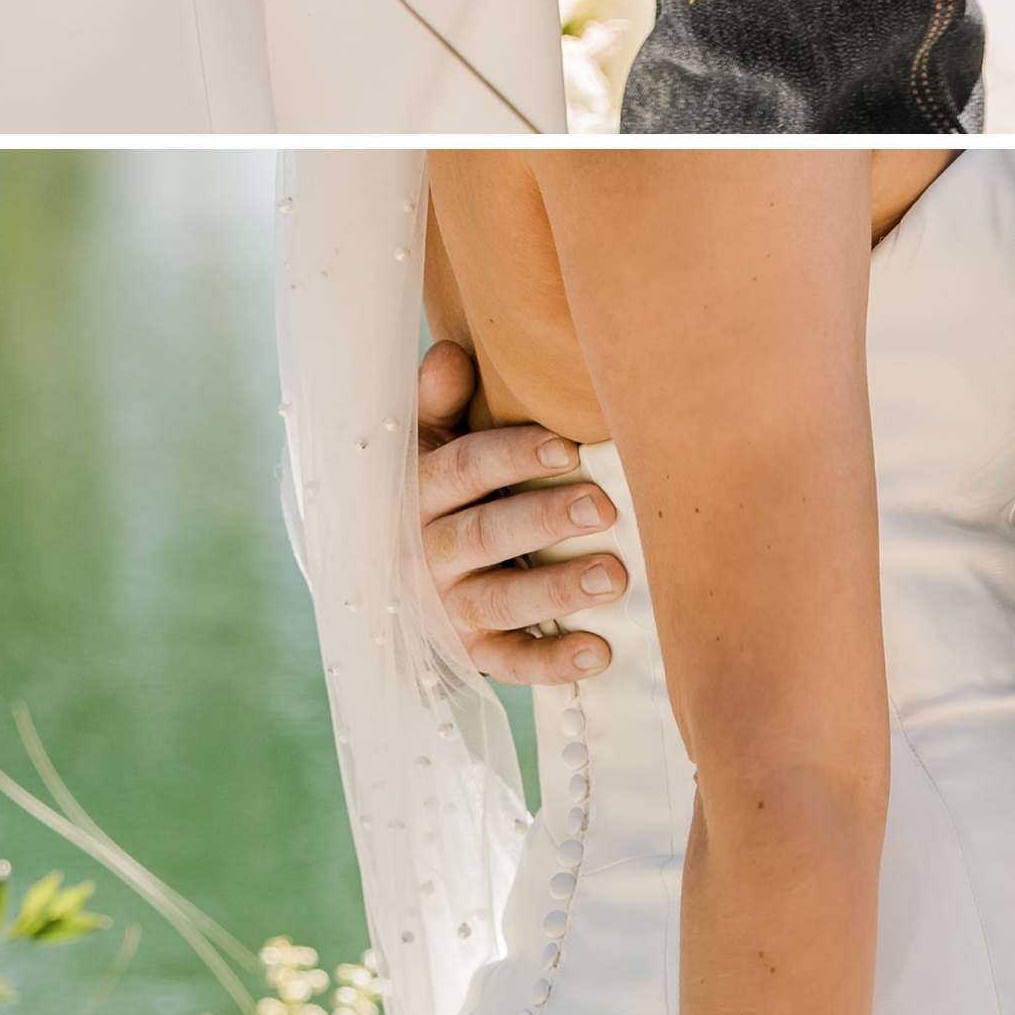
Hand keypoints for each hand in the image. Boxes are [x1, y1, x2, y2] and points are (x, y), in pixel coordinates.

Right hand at [416, 334, 631, 677]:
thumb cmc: (440, 495)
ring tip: (613, 578)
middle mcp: (424, 554)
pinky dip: (551, 662)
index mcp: (416, 493)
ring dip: (556, 590)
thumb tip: (451, 352)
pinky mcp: (469, 656)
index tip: (568, 448)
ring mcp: (445, 609)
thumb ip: (439, 402)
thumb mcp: (429, 445)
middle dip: (543, 520)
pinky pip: (509, 662)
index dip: (512, 457)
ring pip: (498, 601)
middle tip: (604, 508)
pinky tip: (599, 653)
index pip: (460, 470)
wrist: (401, 584)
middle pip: (483, 535)